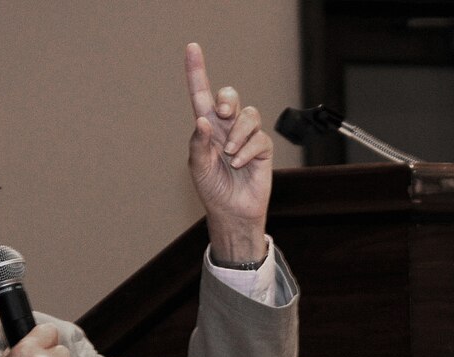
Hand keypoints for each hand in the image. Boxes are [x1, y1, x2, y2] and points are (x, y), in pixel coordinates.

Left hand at [185, 42, 271, 262]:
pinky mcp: (262, 147)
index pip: (201, 96)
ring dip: (238, 133)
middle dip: (227, 99)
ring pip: (248, 115)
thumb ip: (199, 144)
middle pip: (229, 97)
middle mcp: (226, 128)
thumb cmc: (211, 189)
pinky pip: (258, 138)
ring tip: (229, 154)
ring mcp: (245, 136)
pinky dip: (246, 151)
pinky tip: (239, 164)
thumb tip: (203, 120)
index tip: (192, 48)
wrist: (231, 212)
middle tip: (222, 113)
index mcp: (206, 129)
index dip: (196, 72)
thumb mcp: (198, 167)